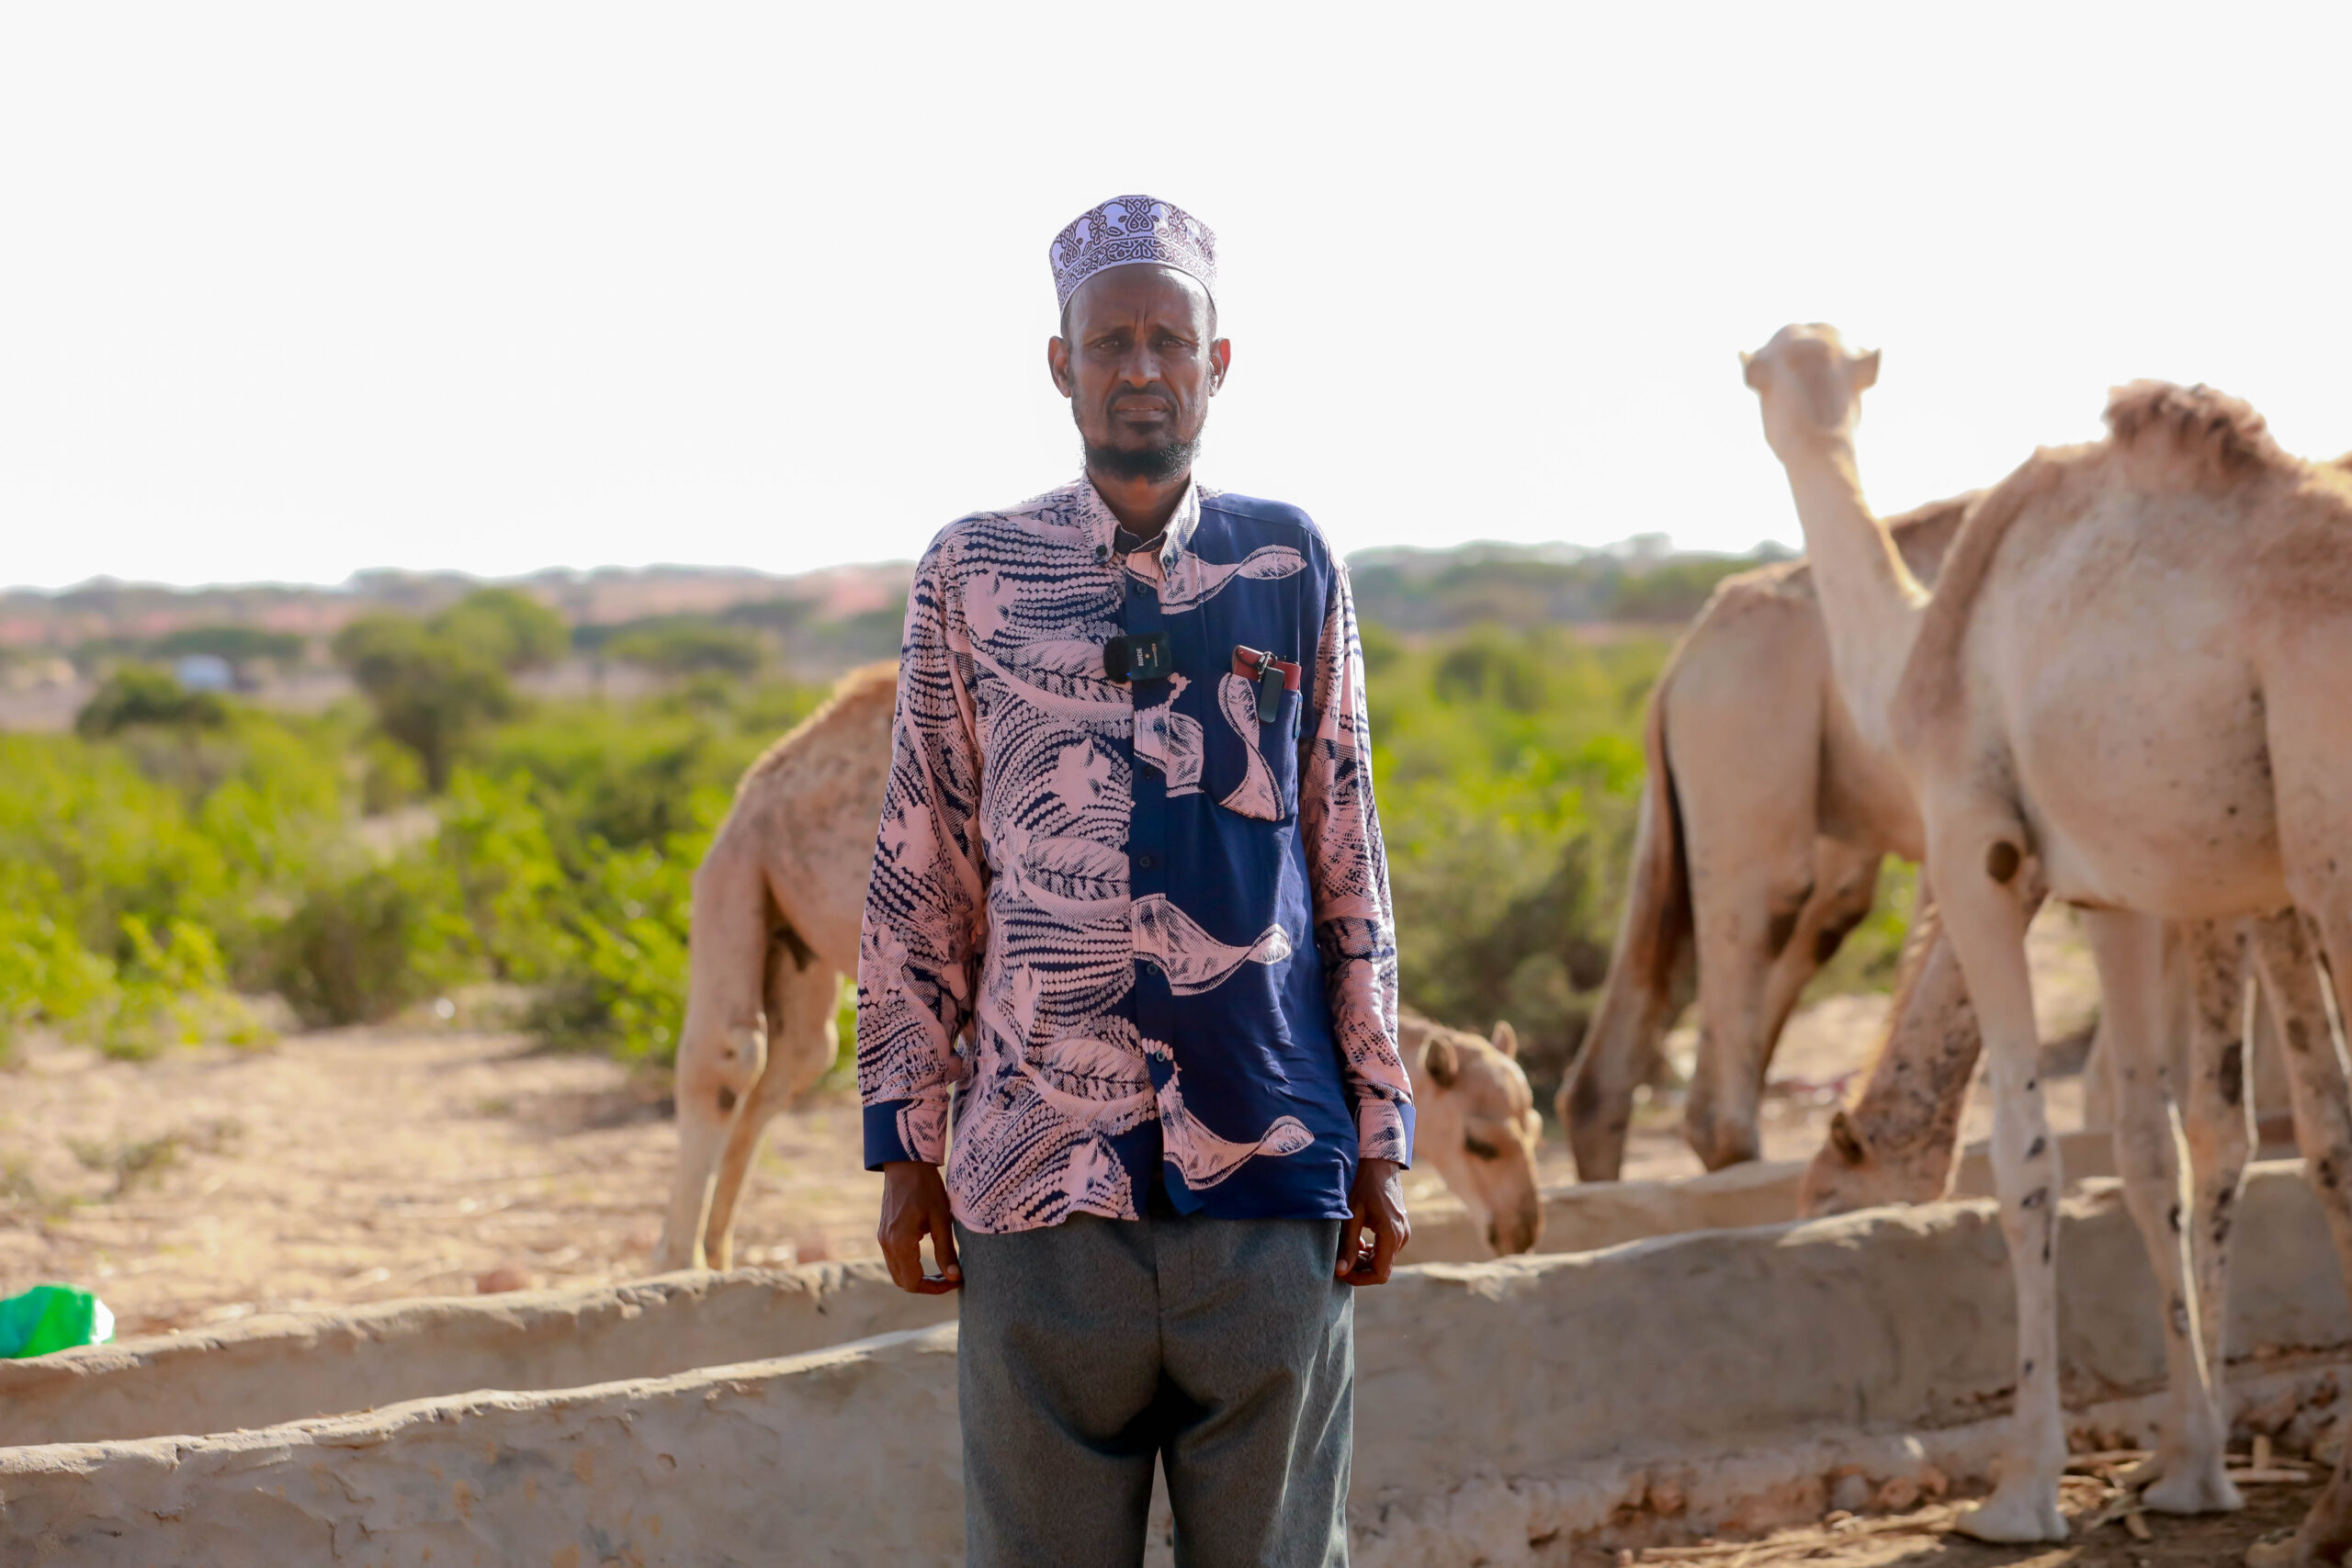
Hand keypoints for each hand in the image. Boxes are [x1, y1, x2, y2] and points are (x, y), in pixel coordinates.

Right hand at [877, 1161, 960, 1293]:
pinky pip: (894, 1260)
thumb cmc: (926, 1188)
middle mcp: (887, 1244)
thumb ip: (946, 1251)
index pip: (914, 1282)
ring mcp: (883, 1239)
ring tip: (942, 1270)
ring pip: (897, 1273)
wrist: (905, 1164)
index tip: (955, 1281)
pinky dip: (910, 1267)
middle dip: (927, 1286)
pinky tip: (928, 1259)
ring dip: (918, 1278)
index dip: (935, 1288)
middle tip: (951, 1278)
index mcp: (901, 1243)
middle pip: (904, 1282)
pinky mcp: (884, 1233)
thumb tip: (955, 1277)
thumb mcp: (941, 1219)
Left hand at [1336, 1157, 1407, 1285]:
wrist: (1379, 1163)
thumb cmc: (1364, 1185)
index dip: (1359, 1278)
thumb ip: (1348, 1245)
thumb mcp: (1352, 1215)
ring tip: (1346, 1250)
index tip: (1341, 1272)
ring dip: (1364, 1261)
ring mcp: (1402, 1233)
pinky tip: (1357, 1242)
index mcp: (1391, 1235)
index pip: (1379, 1274)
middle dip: (1359, 1270)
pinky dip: (1371, 1252)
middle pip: (1381, 1269)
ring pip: (1383, 1261)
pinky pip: (1386, 1250)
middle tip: (1339, 1261)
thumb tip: (1340, 1271)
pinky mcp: (1399, 1229)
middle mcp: (1401, 1238)